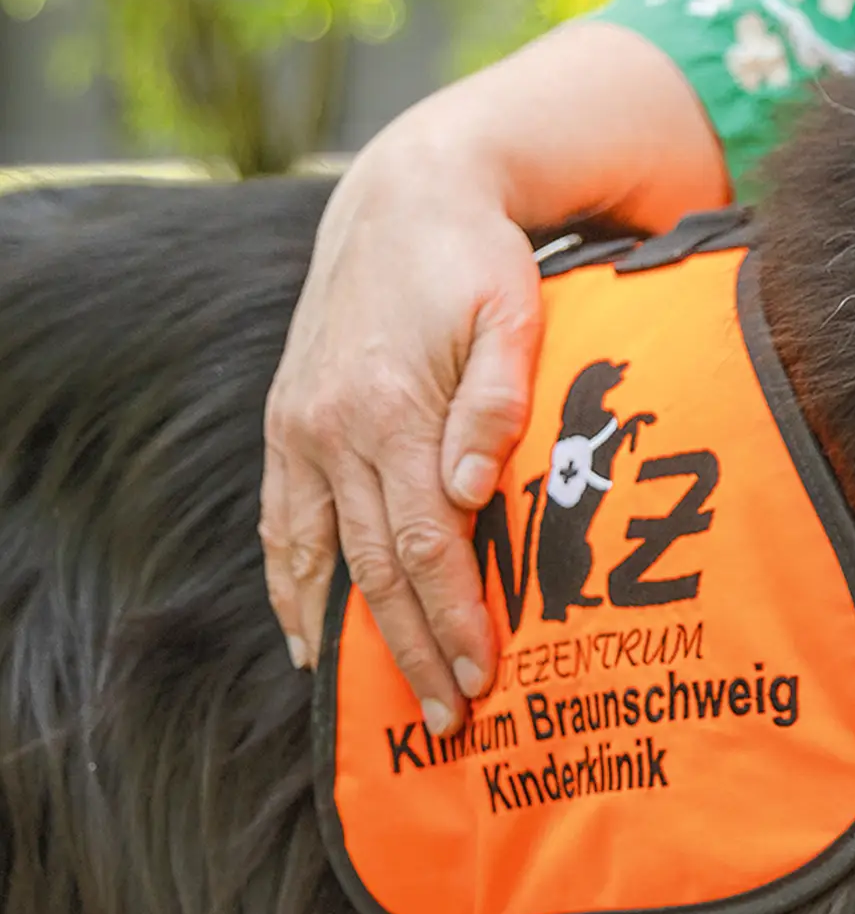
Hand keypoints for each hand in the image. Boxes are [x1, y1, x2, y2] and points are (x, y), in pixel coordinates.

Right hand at [257, 20, 729, 726]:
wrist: (407, 196)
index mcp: (389, 407)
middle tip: (444, 718)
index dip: (451, 616)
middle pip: (372, 566)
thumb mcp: (512, 310)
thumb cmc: (480, 257)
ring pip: (316, 557)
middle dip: (409, 648)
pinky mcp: (287, 423)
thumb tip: (470, 491)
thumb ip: (495, 398)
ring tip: (381, 699)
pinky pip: (283, 524)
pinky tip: (310, 636)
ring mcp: (300, 428)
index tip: (482, 675)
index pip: (422, 542)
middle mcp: (331, 427)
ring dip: (349, 634)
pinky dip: (292, 585)